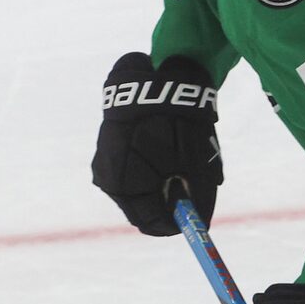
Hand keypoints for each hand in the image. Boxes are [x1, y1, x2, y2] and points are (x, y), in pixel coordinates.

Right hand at [92, 52, 220, 235]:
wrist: (154, 79)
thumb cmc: (177, 123)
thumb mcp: (194, 163)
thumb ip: (196, 196)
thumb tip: (201, 222)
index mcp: (128, 188)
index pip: (152, 223)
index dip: (176, 224)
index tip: (193, 221)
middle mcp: (110, 181)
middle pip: (141, 210)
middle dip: (165, 205)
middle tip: (189, 194)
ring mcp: (103, 164)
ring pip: (134, 191)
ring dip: (155, 187)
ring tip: (178, 166)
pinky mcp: (105, 149)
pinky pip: (128, 172)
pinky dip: (145, 170)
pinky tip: (161, 152)